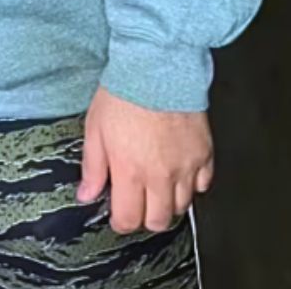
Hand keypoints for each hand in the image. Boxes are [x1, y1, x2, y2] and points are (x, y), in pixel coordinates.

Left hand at [78, 86, 213, 233]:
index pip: (129, 218)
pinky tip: (177, 171)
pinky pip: (202, 186)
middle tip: (136, 201)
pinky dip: (191, 185)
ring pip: (182, 207)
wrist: (156, 68)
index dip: (120, 221)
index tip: (116, 214)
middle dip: (145, 217)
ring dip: (167, 202)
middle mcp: (161, 175)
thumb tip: (86, 194)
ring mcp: (186, 168)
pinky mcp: (204, 155)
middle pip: (159, 221)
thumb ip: (92, 166)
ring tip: (155, 184)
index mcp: (130, 170)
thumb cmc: (123, 94)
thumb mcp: (94, 128)